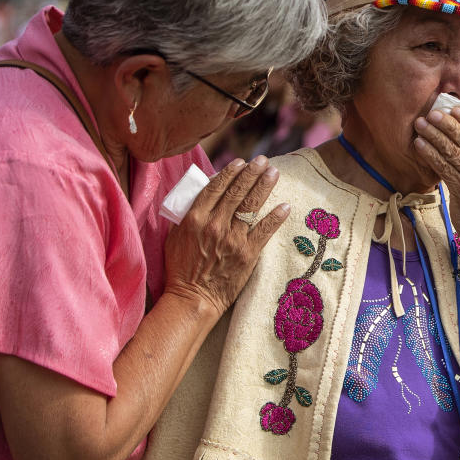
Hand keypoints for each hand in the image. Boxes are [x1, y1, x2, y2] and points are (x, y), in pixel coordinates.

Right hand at [164, 156, 289, 314]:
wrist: (193, 299)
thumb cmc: (181, 269)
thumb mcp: (175, 237)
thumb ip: (188, 216)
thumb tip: (202, 196)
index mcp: (194, 218)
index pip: (215, 188)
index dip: (230, 172)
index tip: (240, 162)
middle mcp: (214, 225)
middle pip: (236, 192)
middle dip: (251, 173)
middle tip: (262, 160)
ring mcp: (232, 239)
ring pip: (251, 206)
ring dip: (264, 186)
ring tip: (274, 173)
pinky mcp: (247, 254)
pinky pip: (264, 230)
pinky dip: (276, 217)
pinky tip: (285, 205)